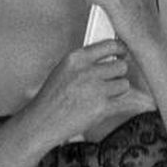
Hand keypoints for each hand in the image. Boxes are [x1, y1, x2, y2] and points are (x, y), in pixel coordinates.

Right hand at [23, 38, 155, 147]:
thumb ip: (85, 62)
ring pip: (124, 84)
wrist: (43, 121)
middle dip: (118, 74)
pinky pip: (122, 102)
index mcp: (76, 58)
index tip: (122, 53)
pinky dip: (117, 105)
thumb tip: (109, 56)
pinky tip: (105, 107)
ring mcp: (95, 89)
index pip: (110, 45)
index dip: (120, 50)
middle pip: (121, 66)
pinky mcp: (102, 107)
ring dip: (117, 91)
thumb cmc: (51, 98)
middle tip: (110, 80)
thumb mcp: (64, 70)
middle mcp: (86, 71)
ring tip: (103, 96)